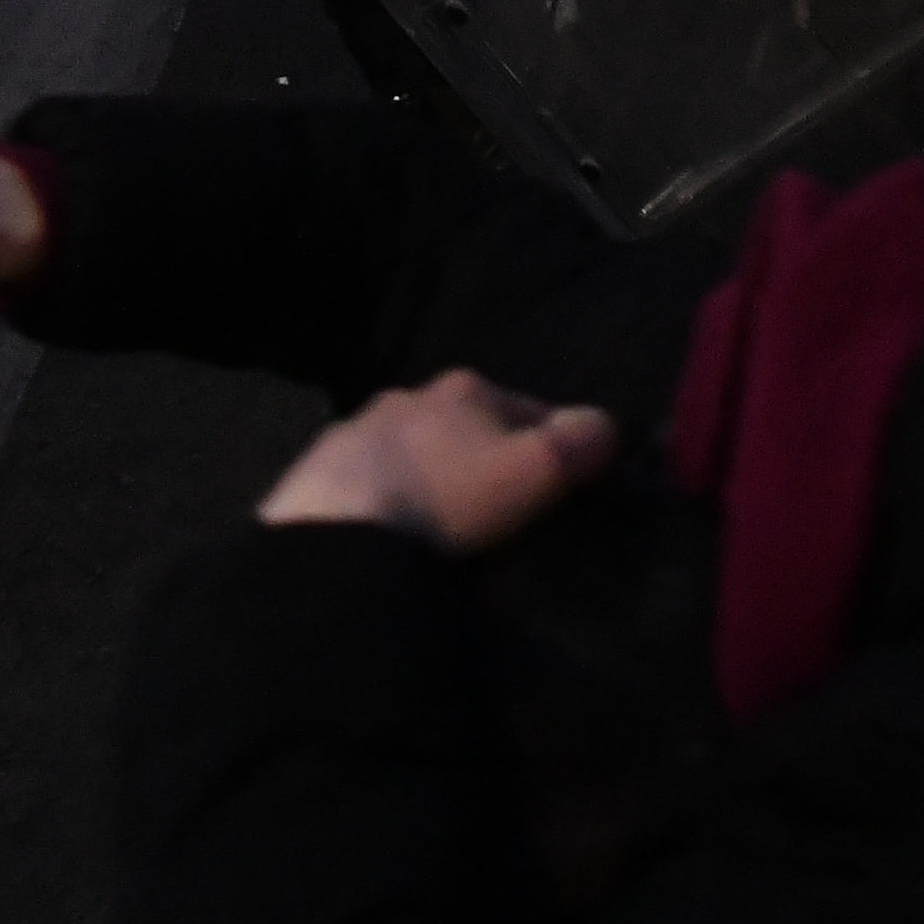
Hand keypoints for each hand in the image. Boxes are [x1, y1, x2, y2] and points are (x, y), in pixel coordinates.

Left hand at [260, 371, 619, 551]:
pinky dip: (388, 502)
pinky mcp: (318, 475)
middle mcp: (408, 396)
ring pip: (416, 453)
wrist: (338, 534)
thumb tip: (606, 426)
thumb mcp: (534, 470)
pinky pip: (371, 485)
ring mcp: (357, 432)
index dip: (554, 445)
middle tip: (501, 512)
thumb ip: (578, 443)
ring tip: (444, 530)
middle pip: (468, 428)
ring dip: (433, 479)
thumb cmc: (449, 495)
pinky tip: (392, 536)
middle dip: (485, 459)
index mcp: (465, 388)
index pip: (530, 408)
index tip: (564, 487)